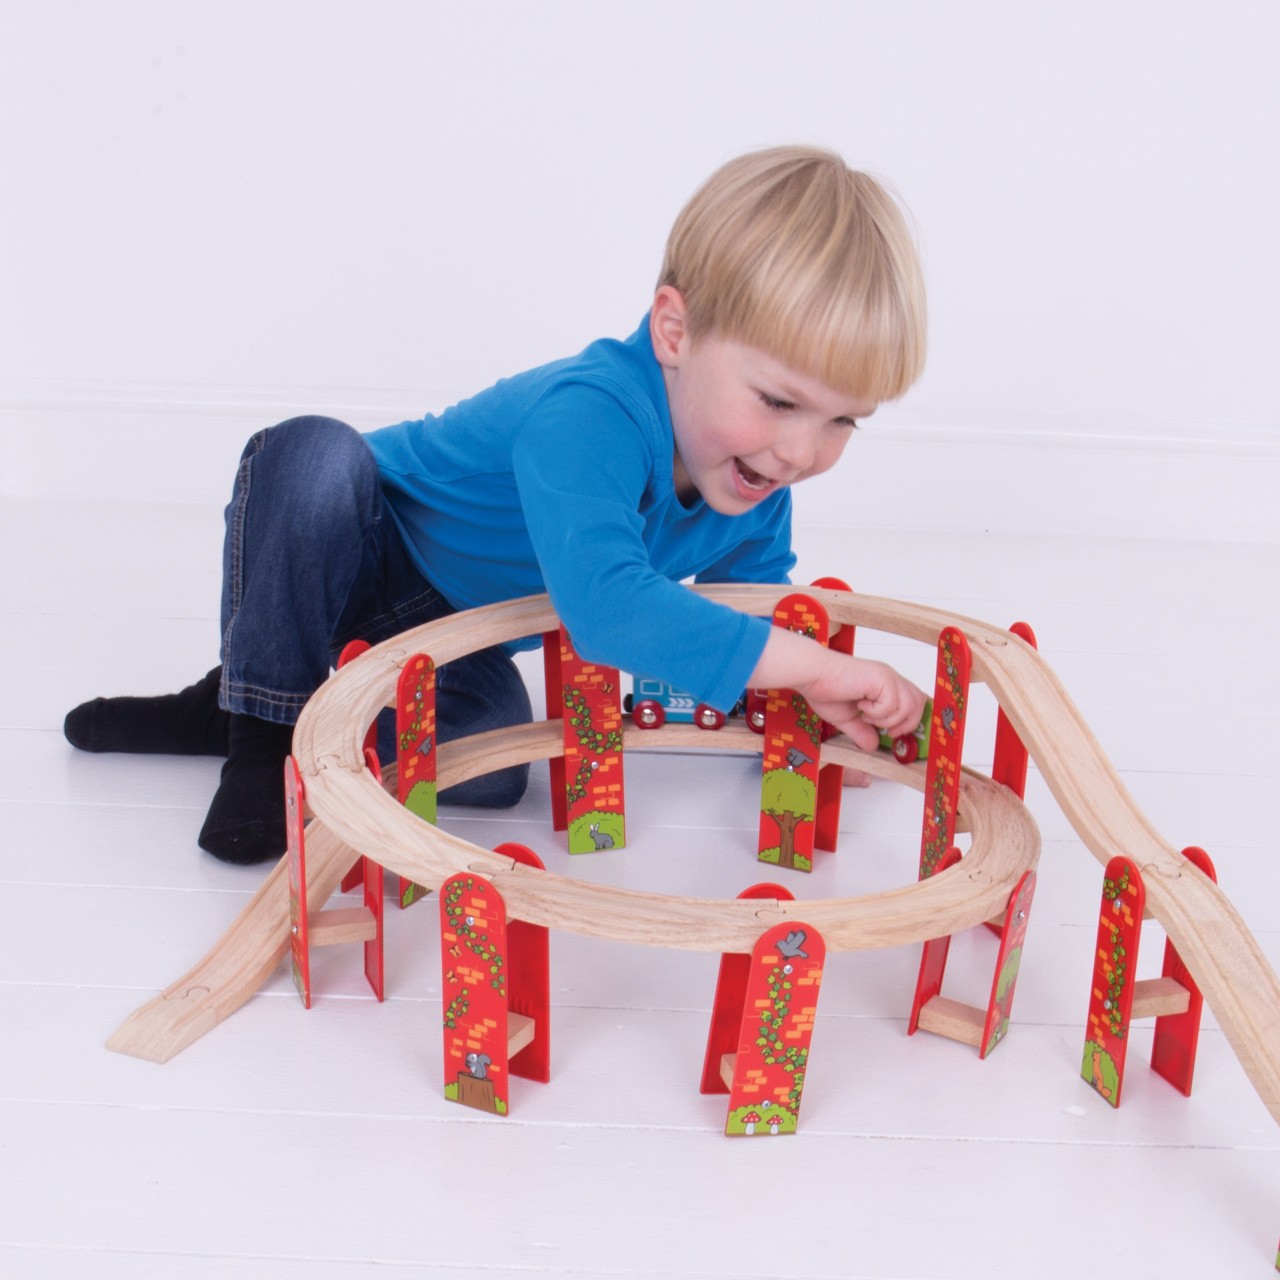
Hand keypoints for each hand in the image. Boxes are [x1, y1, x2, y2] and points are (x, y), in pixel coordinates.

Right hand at [800, 653, 925, 753]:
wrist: (812, 674)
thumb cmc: (825, 689)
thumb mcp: (847, 719)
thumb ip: (861, 731)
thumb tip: (871, 746)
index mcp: (885, 684)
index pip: (913, 700)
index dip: (909, 720)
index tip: (893, 733)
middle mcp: (890, 678)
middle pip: (919, 702)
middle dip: (906, 723)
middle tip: (887, 731)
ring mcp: (887, 677)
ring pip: (909, 705)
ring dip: (888, 719)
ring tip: (867, 717)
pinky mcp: (881, 678)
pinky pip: (892, 704)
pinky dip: (877, 712)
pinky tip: (860, 706)